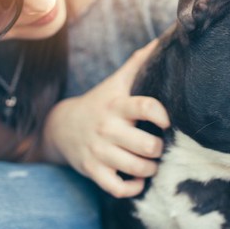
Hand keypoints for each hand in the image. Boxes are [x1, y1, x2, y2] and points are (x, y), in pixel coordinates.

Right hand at [41, 41, 169, 197]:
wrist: (61, 126)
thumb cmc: (100, 103)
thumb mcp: (116, 83)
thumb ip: (138, 64)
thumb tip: (162, 40)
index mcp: (117, 106)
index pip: (144, 107)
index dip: (161, 115)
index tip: (168, 121)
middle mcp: (108, 128)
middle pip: (146, 146)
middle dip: (160, 150)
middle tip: (159, 147)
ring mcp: (99, 151)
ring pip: (136, 168)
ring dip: (150, 169)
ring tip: (151, 162)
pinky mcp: (93, 171)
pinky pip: (118, 188)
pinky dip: (133, 188)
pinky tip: (138, 179)